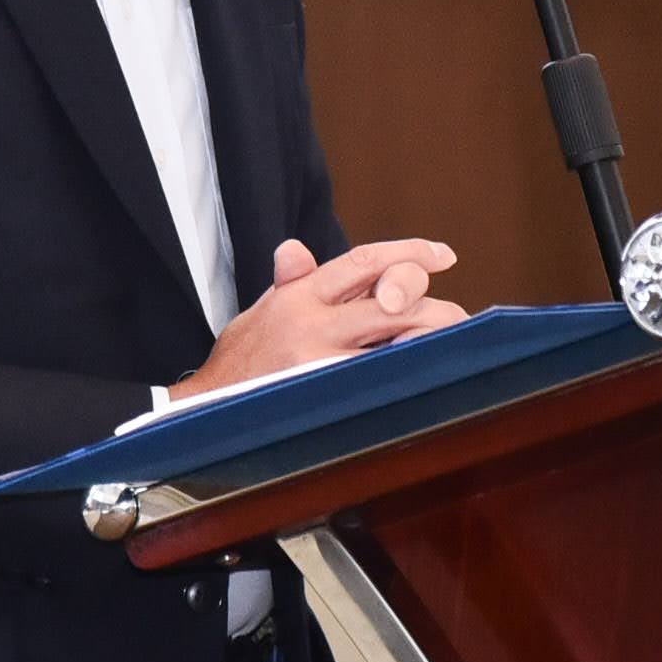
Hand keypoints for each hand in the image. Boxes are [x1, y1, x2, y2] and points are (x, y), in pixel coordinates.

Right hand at [172, 238, 467, 399]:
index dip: (409, 254)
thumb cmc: (241, 362)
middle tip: (457, 316)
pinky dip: (408, 373)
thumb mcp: (260, 312)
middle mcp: (312, 323)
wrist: (205, 411)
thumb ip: (290, 282)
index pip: (364, 261)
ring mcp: (319, 363)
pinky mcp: (325, 398)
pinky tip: (425, 375)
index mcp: (300, 295)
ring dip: (430, 340)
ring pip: (395, 340)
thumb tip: (296, 250)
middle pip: (392, 300)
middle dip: (431, 305)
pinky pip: (381, 380)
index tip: (443, 255)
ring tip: (449, 346)